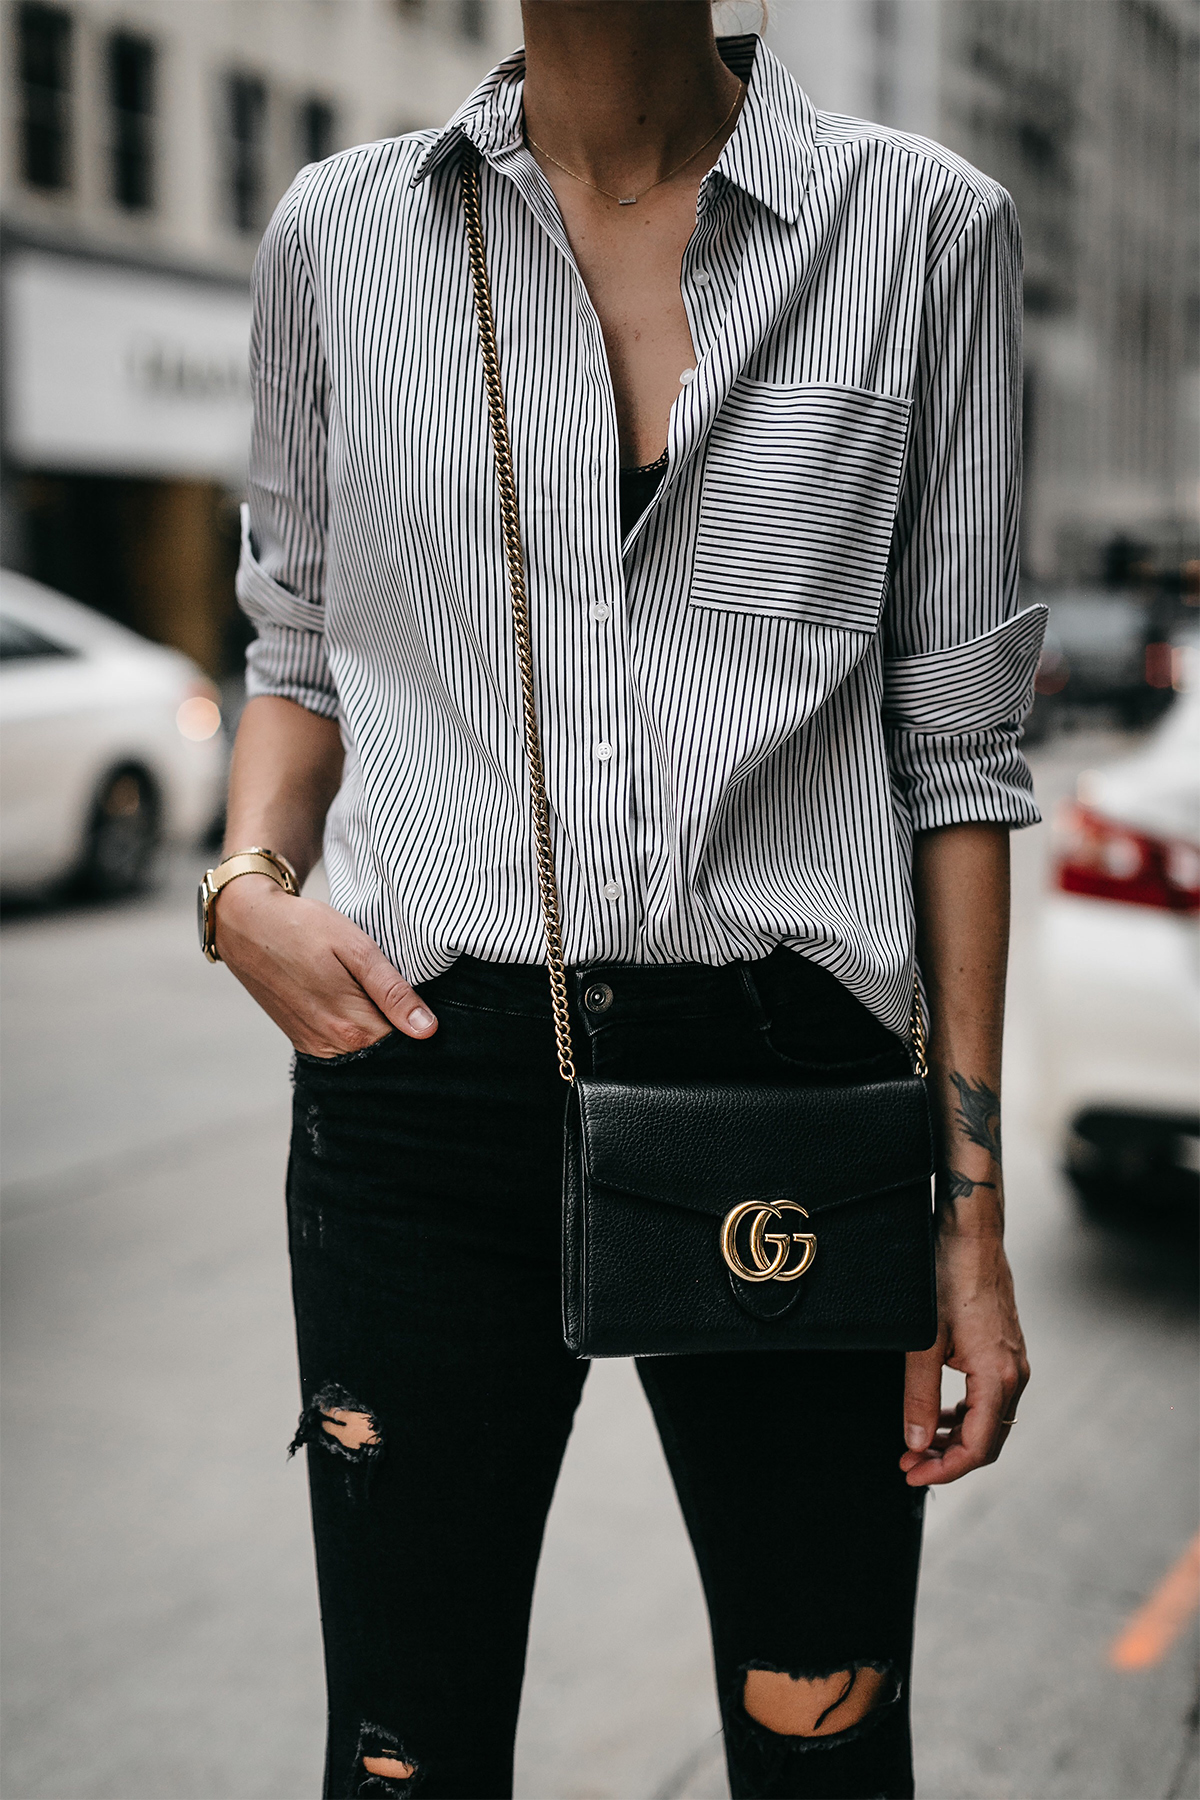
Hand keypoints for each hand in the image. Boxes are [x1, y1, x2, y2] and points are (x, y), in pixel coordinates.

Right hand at [214, 874, 437, 1056]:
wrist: (247, 925)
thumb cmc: (303, 928)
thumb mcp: (356, 949)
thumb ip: (392, 991)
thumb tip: (426, 1030)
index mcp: (351, 1025)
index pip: (404, 1045)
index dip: (419, 1025)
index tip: (423, 1002)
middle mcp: (332, 1045)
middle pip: (384, 1051)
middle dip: (399, 1028)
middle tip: (398, 992)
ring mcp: (313, 1045)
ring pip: (362, 1049)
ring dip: (375, 1027)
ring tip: (371, 991)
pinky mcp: (302, 1040)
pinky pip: (340, 1045)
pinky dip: (354, 1028)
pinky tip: (353, 1000)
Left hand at [899, 1215, 1028, 1486]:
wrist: (972, 1234)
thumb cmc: (948, 1278)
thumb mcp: (924, 1342)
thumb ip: (920, 1397)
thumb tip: (917, 1442)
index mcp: (998, 1377)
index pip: (978, 1448)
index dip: (945, 1470)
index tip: (912, 1473)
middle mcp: (1015, 1374)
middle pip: (988, 1441)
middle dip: (948, 1459)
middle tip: (909, 1463)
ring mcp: (1014, 1362)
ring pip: (990, 1420)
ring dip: (956, 1437)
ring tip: (919, 1442)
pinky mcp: (1006, 1350)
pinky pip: (991, 1398)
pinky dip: (966, 1414)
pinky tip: (941, 1413)